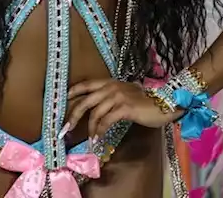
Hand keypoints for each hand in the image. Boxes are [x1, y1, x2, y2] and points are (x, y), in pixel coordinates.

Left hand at [66, 79, 181, 139]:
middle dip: (72, 116)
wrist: (163, 104)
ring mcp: (117, 96)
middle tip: (64, 129)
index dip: (71, 93)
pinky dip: (100, 131)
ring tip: (87, 139)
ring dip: (88, 129)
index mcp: (108, 82)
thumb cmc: (143, 102)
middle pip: (84, 101)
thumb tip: (92, 110)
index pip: (84, 85)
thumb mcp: (123, 95)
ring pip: (94, 113)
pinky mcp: (124, 108)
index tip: (60, 104)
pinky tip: (98, 139)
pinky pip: (106, 121)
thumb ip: (108, 98)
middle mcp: (110, 86)